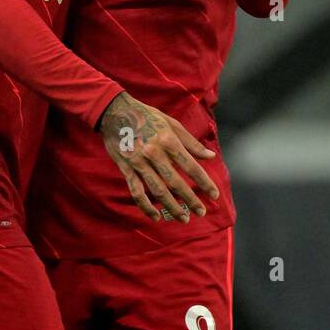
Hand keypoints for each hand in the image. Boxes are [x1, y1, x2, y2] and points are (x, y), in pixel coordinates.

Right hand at [98, 92, 219, 223]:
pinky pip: (136, 191)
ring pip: (157, 190)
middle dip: (190, 199)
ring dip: (171, 207)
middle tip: (201, 212)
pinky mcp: (126, 168)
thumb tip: (211, 156)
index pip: (190, 166)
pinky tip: (156, 216)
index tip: (214, 195)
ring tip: (184, 218)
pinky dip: (146, 206)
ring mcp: (139, 162)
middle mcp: (154, 152)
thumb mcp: (171, 123)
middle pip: (175, 182)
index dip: (204, 182)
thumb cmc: (147, 116)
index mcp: (168, 140)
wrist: (115, 111)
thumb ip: (191, 142)